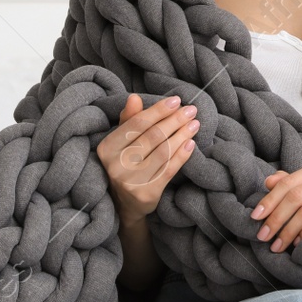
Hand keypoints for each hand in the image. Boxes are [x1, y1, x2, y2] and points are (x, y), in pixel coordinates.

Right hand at [96, 93, 199, 221]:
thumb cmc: (125, 164)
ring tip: (194, 124)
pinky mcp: (146, 194)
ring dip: (182, 135)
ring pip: (163, 152)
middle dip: (174, 120)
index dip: (158, 111)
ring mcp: (130, 181)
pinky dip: (182, 155)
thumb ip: (129, 120)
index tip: (176, 100)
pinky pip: (169, 169)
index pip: (136, 124)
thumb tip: (134, 97)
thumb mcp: (122, 143)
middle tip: (191, 110)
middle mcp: (115, 165)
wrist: (124, 204)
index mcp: (107, 149)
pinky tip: (191, 143)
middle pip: (152, 136)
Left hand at [249, 159, 301, 251]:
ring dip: (288, 231)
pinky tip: (298, 243)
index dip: (269, 200)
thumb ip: (289, 185)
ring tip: (278, 244)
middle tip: (263, 236)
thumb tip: (268, 182)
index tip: (255, 217)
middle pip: (296, 196)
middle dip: (276, 218)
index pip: (289, 182)